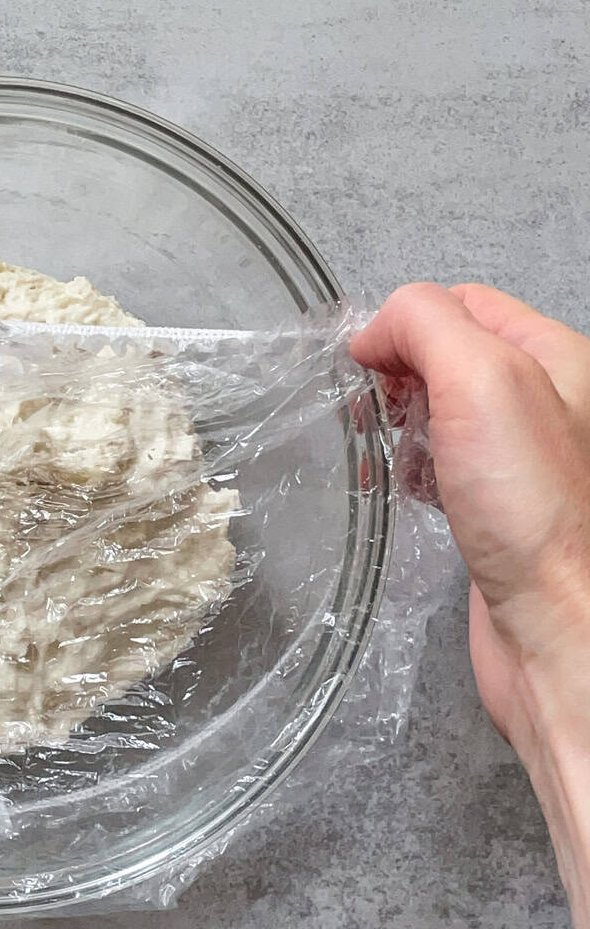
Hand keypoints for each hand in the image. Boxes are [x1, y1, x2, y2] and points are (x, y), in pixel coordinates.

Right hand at [351, 283, 589, 757]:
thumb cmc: (535, 513)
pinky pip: (446, 466)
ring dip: (402, 424)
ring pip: (443, 412)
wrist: (558, 625)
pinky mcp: (502, 508)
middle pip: (451, 355)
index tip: (369, 362)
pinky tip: (407, 491)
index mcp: (555, 358)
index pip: (465, 304)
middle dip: (399, 375)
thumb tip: (376, 329)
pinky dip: (414, 470)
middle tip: (376, 411)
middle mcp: (549, 403)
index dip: (407, 324)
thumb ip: (427, 326)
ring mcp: (526, 458)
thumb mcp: (481, 380)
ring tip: (386, 452)